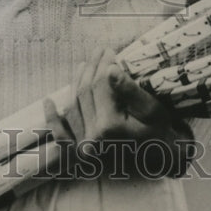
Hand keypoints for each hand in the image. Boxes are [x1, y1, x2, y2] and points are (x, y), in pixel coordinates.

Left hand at [65, 49, 194, 177]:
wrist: (163, 161)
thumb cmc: (160, 133)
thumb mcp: (152, 109)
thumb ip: (129, 90)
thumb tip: (109, 69)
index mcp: (109, 127)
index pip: (100, 85)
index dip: (103, 64)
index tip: (109, 50)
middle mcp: (91, 140)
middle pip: (84, 94)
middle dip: (90, 69)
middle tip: (98, 52)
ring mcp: (83, 149)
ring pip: (73, 107)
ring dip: (75, 84)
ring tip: (82, 65)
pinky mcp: (81, 156)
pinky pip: (62, 136)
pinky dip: (54, 120)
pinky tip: (48, 103)